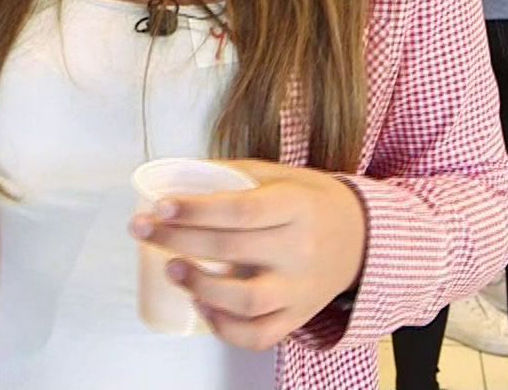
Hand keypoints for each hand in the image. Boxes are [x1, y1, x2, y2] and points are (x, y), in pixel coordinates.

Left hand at [128, 161, 366, 350]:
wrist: (364, 239)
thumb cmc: (312, 202)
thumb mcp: (284, 176)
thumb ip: (237, 175)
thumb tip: (178, 173)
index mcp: (297, 206)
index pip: (240, 209)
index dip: (196, 210)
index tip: (160, 206)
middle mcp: (301, 249)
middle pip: (232, 249)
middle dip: (177, 240)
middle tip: (143, 231)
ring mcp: (301, 288)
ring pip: (246, 300)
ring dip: (200, 287)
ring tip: (171, 269)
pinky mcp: (298, 316)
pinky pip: (259, 334)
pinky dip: (225, 328)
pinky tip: (201, 307)